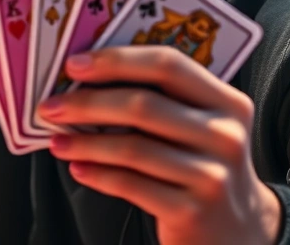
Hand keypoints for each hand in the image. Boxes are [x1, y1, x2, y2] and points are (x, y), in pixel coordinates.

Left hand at [38, 46, 281, 244]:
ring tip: (56, 141)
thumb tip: (88, 79)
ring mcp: (211, 175)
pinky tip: (78, 168)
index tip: (74, 65)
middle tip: (51, 106)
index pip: (169, 65)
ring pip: (133, 148)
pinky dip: (98, 174)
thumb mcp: (200, 127)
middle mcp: (225, 135)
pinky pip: (131, 185)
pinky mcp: (192, 211)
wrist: (238, 232)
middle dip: (88, 103)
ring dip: (85, 142)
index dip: (117, 60)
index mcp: (227, 102)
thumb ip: (163, 100)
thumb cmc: (203, 166)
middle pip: (144, 105)